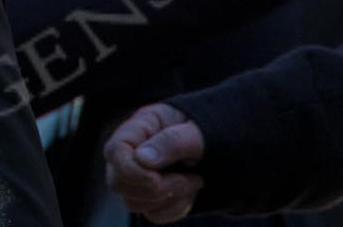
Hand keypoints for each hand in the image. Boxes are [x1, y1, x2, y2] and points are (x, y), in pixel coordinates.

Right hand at [104, 102, 203, 222]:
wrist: (228, 144)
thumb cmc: (211, 130)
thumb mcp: (197, 131)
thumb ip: (171, 141)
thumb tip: (141, 160)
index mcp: (140, 127)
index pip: (115, 151)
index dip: (129, 171)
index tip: (156, 179)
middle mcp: (133, 152)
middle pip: (118, 182)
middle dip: (154, 189)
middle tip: (186, 178)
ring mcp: (141, 176)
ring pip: (133, 203)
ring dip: (168, 199)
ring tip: (193, 181)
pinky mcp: (153, 196)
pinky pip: (153, 215)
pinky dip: (175, 209)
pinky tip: (191, 192)